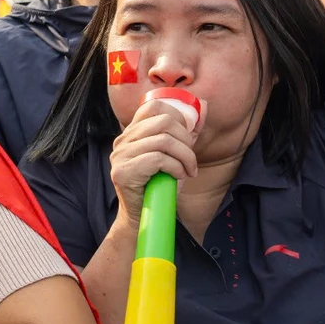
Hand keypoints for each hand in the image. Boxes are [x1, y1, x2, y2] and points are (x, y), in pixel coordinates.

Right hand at [108, 96, 196, 225]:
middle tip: (191, 157)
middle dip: (185, 138)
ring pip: (163, 140)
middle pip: (162, 121)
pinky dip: (176, 167)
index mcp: (132, 133)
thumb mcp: (175, 154)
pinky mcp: (123, 172)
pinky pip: (158, 159)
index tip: (187, 135)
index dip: (176, 115)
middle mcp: (122, 141)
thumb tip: (204, 105)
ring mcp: (120, 156)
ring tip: (188, 170)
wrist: (142, 217)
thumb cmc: (159, 185)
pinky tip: (179, 177)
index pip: (152, 106)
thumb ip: (186, 131)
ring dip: (185, 156)